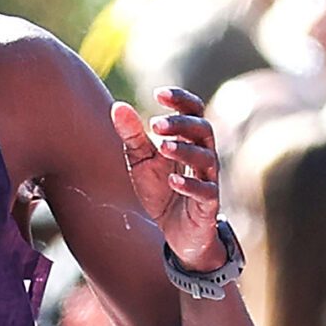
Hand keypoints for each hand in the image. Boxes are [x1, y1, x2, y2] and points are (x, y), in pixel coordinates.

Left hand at [111, 87, 224, 270]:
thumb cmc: (161, 190)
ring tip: (162, 147)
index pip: (194, 111)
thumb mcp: (142, 161)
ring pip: (207, 158)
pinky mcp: (207, 205)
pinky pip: (206, 192)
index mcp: (189, 141)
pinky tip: (173, 180)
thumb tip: (117, 106)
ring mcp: (208, 180)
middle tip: (155, 125)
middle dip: (181, 124)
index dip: (181, 100)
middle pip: (203, 130)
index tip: (158, 94)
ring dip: (184, 150)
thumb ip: (132, 136)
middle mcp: (203, 156)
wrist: (175, 231)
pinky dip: (190, 185)